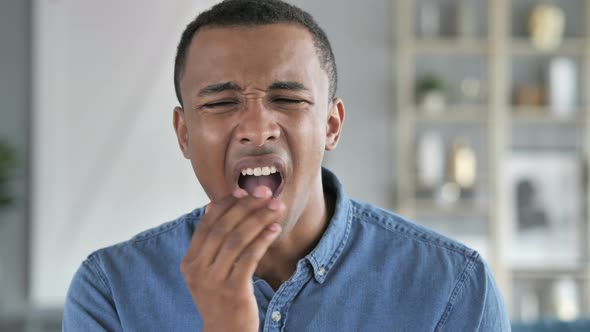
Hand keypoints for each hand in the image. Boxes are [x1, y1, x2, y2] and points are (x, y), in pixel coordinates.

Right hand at [180, 186, 284, 331]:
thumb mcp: (208, 271)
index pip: (207, 224)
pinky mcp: (233, 290)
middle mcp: (197, 270)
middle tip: (266, 193)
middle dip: (246, 206)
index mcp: (190, 262)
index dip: (227, 204)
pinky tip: (274, 229)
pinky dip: (263, 240)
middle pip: (223, 228)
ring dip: (259, 219)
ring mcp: (214, 281)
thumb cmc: (221, 298)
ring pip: (237, 240)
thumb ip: (210, 242)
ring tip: (275, 207)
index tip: (244, 190)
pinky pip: (250, 258)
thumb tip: (212, 205)